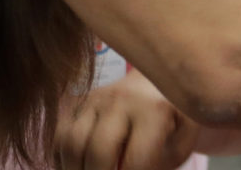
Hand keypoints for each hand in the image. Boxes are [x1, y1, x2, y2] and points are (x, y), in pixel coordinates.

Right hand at [56, 72, 198, 169]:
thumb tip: (126, 169)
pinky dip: (61, 158)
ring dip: (74, 169)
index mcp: (152, 112)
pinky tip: (76, 166)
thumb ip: (162, 164)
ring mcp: (94, 99)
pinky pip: (59, 135)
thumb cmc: (172, 118)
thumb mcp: (181, 141)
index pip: (136, 161)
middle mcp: (119, 101)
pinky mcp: (77, 101)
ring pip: (70, 141)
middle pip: (97, 150)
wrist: (154, 79)